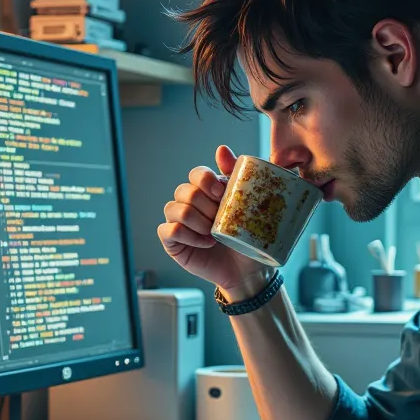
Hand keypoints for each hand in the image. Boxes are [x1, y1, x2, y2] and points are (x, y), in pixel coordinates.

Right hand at [157, 145, 269, 296]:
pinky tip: (206, 243)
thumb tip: (221, 149)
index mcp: (207, 191)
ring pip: (175, 209)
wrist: (249, 269)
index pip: (197, 174)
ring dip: (198, 222)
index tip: (223, 196)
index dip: (207, 182)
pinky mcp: (171, 241)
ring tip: (214, 234)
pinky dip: (190, 236)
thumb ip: (238, 176)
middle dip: (205, 206)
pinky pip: (169, 229)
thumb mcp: (250, 205)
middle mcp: (189, 203)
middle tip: (221, 221)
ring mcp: (178, 221)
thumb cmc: (250, 237)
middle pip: (185, 190)